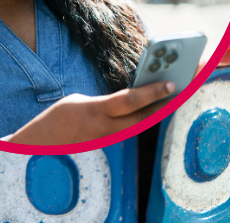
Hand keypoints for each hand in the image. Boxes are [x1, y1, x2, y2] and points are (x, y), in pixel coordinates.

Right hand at [6, 81, 176, 145]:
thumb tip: (139, 92)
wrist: (40, 146)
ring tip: (185, 90)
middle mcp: (106, 129)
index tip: (172, 84)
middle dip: (169, 99)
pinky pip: (136, 128)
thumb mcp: (81, 101)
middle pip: (146, 114)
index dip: (151, 93)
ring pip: (145, 122)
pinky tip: (166, 104)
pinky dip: (152, 115)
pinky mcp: (112, 144)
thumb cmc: (60, 118)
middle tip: (190, 83)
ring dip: (165, 107)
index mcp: (95, 112)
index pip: (128, 101)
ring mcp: (110, 139)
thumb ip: (110, 99)